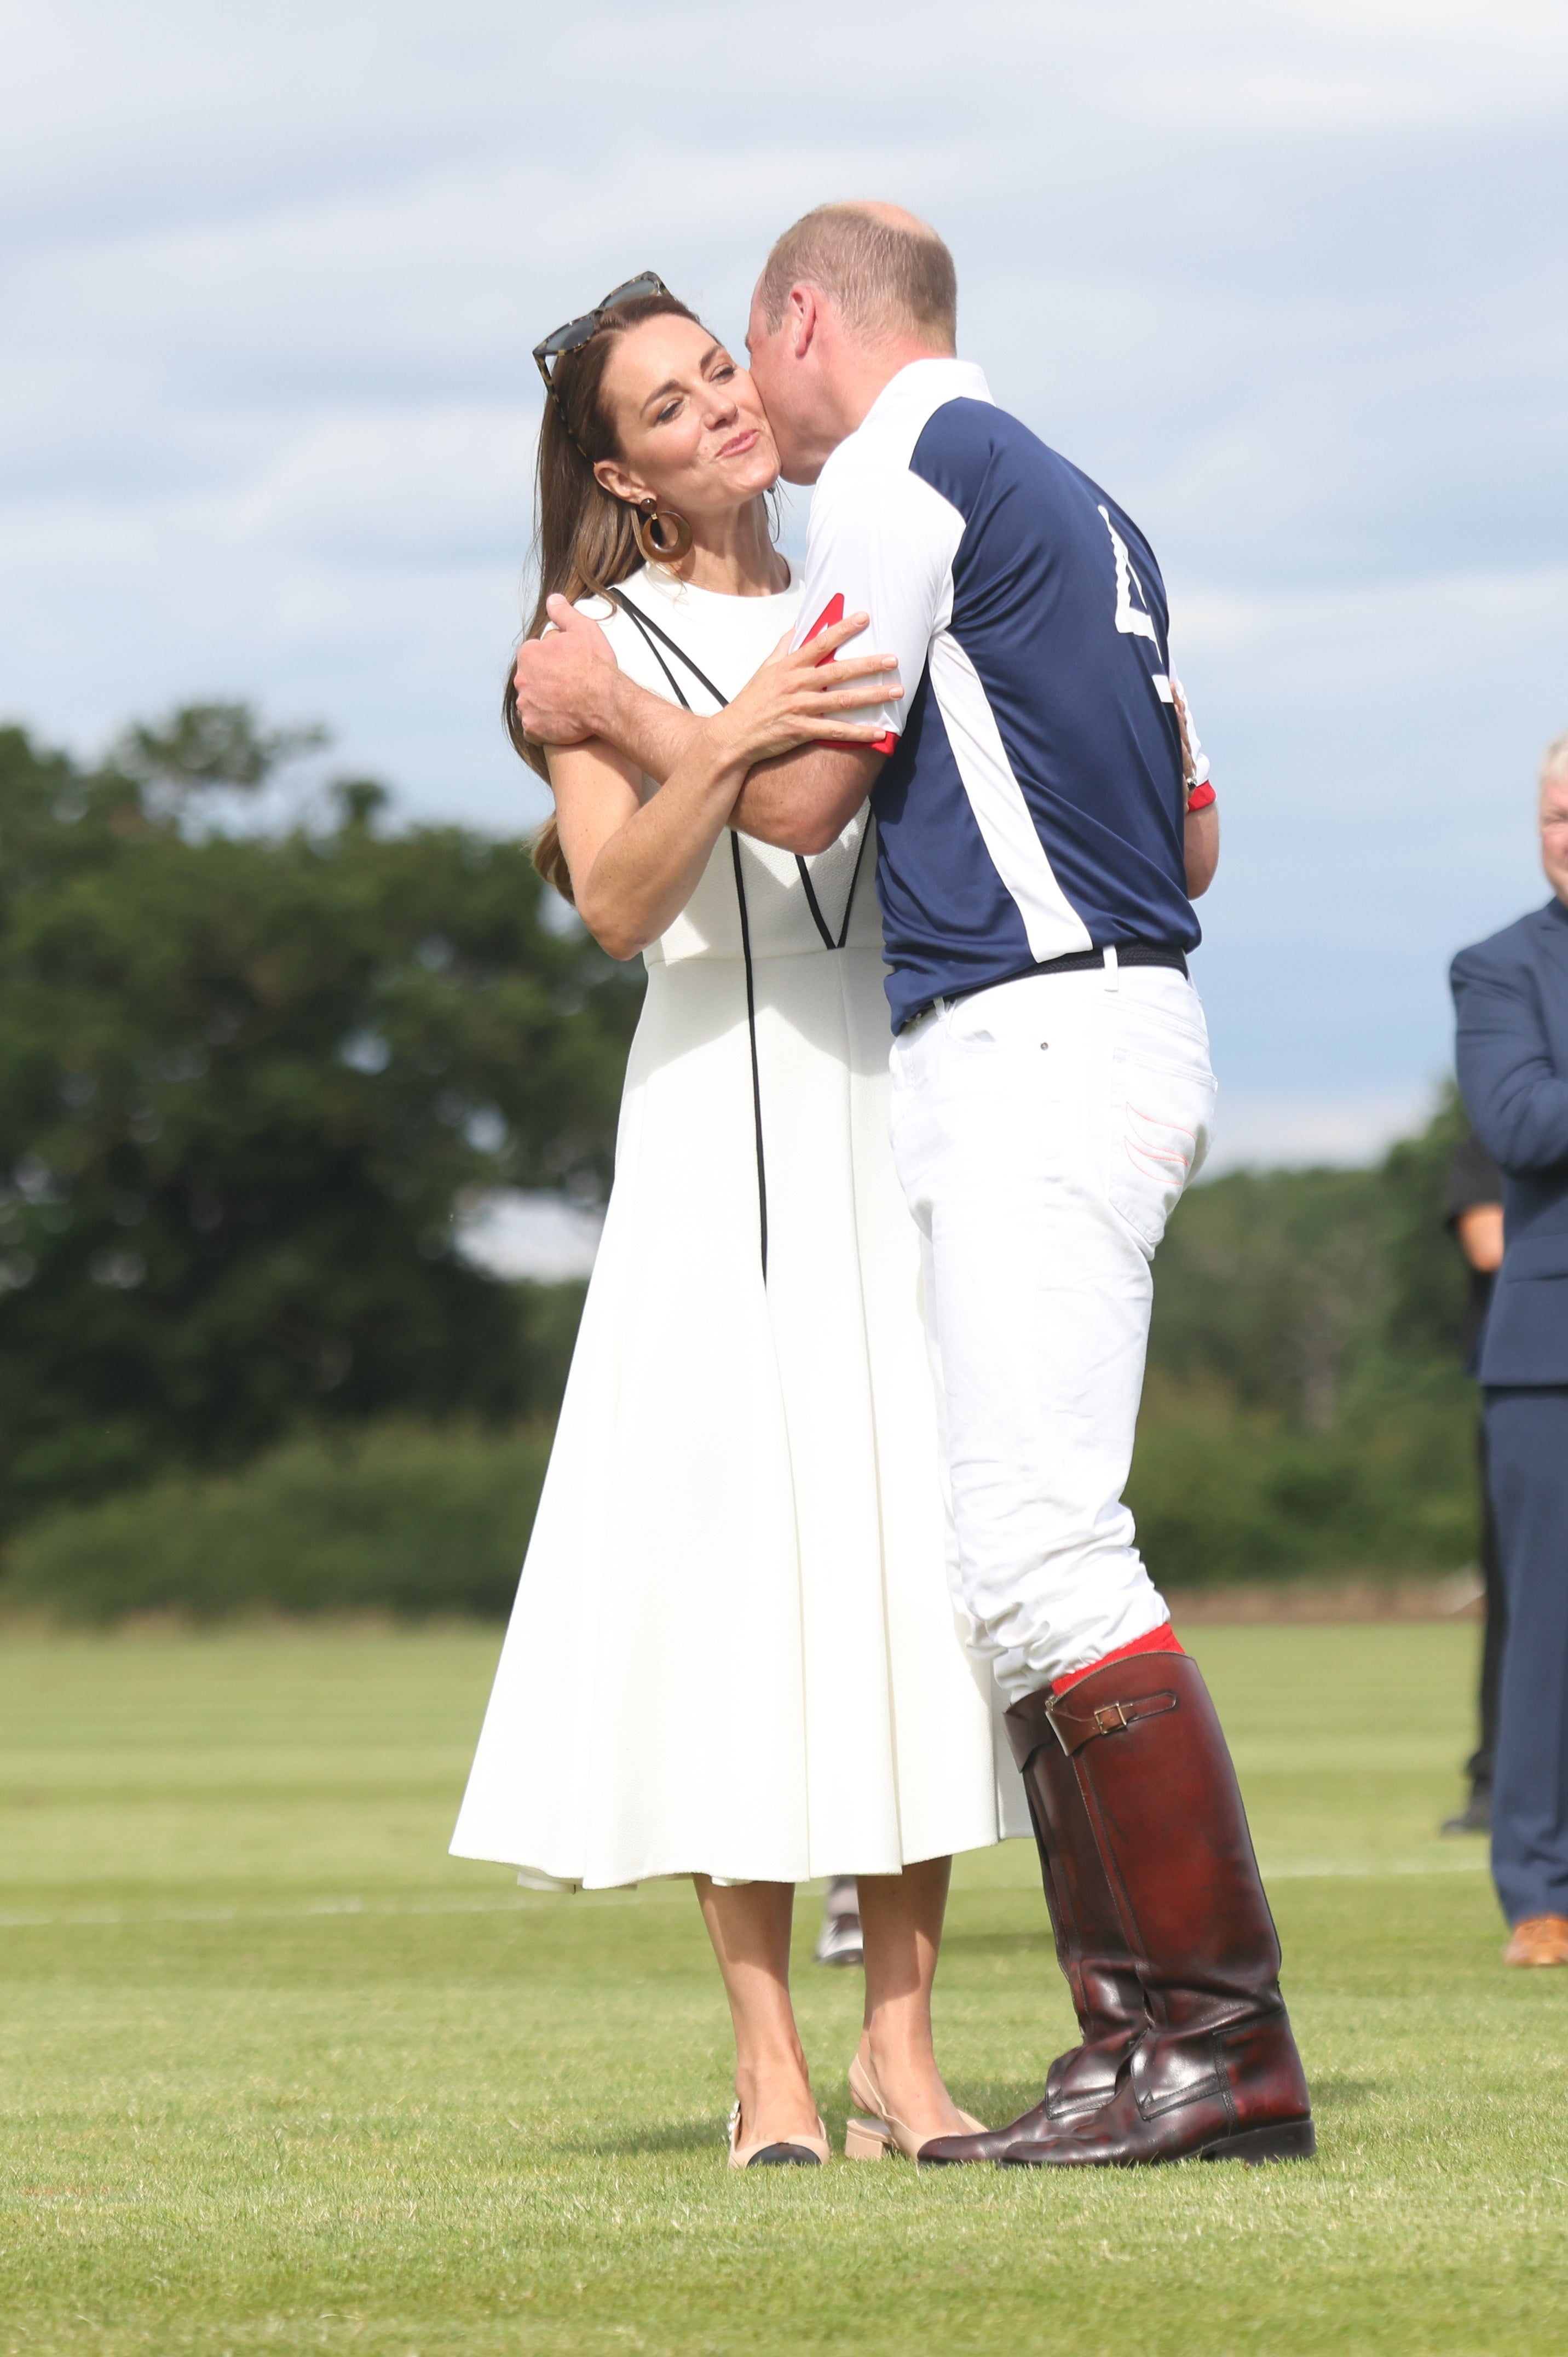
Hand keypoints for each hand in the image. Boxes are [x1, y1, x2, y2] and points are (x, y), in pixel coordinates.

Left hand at [512, 597, 616, 744]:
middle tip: (567, 688)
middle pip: (530, 680)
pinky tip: (559, 722)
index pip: (533, 656)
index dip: (551, 662)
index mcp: (529, 654)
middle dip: (544, 683)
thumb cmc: (595, 666)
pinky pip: (533, 727)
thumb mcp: (583, 629)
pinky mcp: (532, 726)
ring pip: (530, 703)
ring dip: (543, 704)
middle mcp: (522, 679)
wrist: (605, 701)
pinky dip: (543, 725)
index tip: (565, 669)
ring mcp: (526, 704)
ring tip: (565, 706)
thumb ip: (563, 613)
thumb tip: (552, 600)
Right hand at [714, 612, 901, 767]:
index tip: (864, 617)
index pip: (820, 642)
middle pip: (839, 671)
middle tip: (893, 659)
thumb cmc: (751, 702)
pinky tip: (879, 733)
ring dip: (872, 696)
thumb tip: (796, 629)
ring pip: (843, 700)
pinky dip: (859, 733)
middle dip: (869, 664)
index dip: (843, 629)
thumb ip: (783, 648)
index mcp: (789, 667)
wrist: (734, 735)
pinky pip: (836, 731)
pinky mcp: (801, 731)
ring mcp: (800, 708)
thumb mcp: (764, 669)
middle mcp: (797, 684)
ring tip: (896, 691)